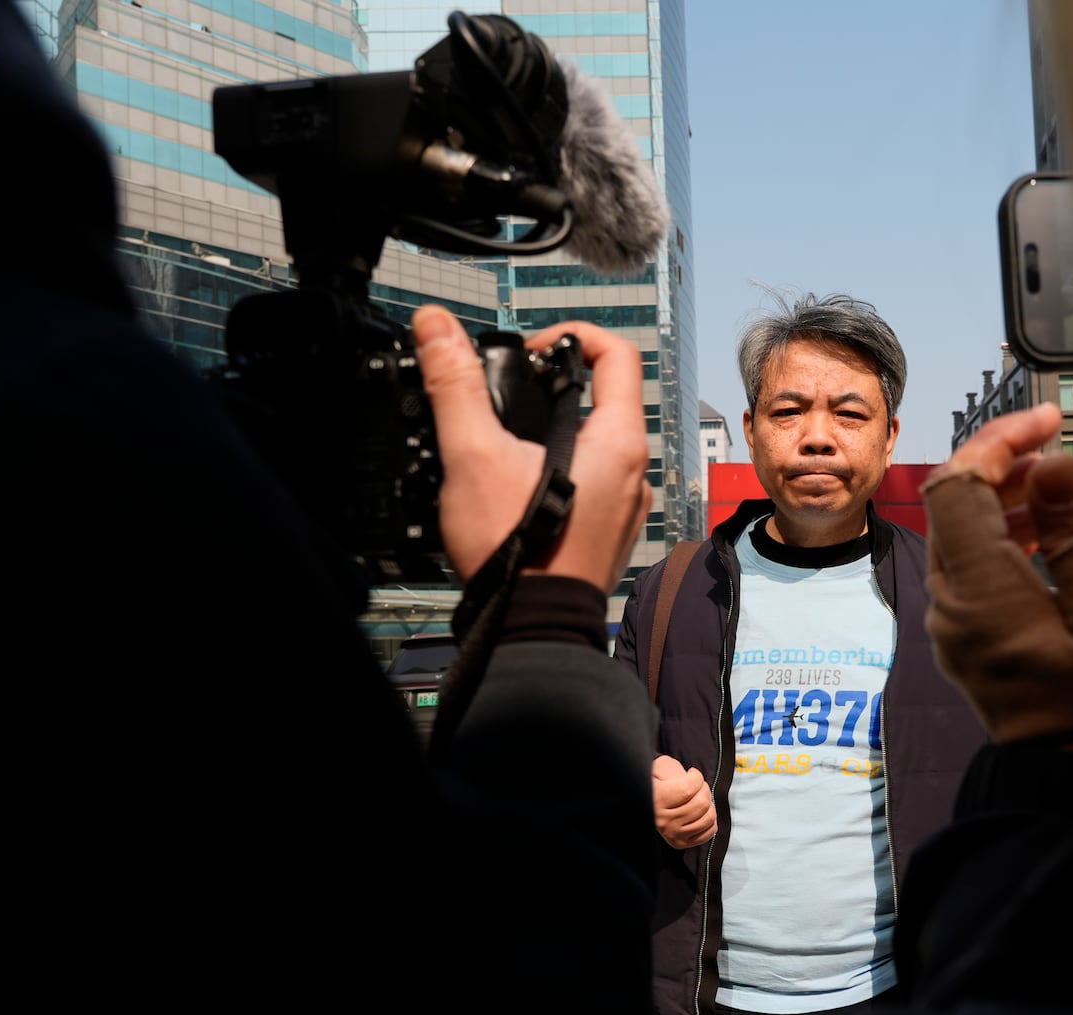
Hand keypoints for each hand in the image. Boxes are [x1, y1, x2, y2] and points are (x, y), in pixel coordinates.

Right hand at [411, 307, 651, 591]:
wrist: (531, 628)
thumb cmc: (517, 553)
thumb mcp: (473, 454)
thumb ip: (455, 384)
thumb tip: (437, 327)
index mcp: (617, 441)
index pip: (616, 354)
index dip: (573, 336)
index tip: (532, 350)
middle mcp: (635, 471)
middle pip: (606, 399)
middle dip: (556, 387)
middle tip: (510, 396)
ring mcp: (627, 505)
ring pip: (599, 444)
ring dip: (559, 432)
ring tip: (509, 445)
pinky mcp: (610, 532)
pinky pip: (596, 484)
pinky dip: (565, 472)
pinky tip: (523, 489)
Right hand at [652, 755, 715, 848]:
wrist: (647, 800)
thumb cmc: (657, 781)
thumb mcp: (660, 767)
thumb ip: (672, 770)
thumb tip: (687, 777)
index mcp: (656, 800)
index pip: (689, 789)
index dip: (697, 777)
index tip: (692, 773)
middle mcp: (663, 820)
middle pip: (701, 803)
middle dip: (705, 789)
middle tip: (698, 785)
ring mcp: (672, 834)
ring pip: (708, 818)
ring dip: (709, 805)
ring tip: (699, 798)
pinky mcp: (680, 842)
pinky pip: (709, 832)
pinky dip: (710, 821)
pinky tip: (700, 812)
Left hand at [920, 404, 1072, 754]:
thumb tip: (1052, 465)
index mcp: (978, 593)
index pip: (959, 484)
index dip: (999, 440)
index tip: (1048, 419)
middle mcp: (953, 608)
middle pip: (955, 506)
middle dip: (1006, 466)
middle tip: (1065, 450)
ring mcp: (958, 630)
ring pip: (964, 537)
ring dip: (1010, 501)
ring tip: (1071, 490)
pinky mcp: (974, 646)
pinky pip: (975, 572)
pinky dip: (1008, 540)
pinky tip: (1056, 539)